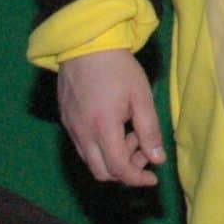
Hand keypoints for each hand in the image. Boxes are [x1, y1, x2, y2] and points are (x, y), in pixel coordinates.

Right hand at [58, 48, 163, 186]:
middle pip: (102, 172)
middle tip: (143, 151)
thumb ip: (149, 130)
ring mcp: (71, 128)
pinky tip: (114, 127)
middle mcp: (82, 134)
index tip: (153, 177)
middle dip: (126, 170)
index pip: (119, 169)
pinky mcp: (66, 121)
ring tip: (130, 134)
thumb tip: (157, 159)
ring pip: (91, 161)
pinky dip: (101, 148)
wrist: (85, 44)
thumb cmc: (118, 68)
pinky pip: (82, 147)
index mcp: (103, 128)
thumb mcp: (141, 96)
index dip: (138, 178)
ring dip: (113, 158)